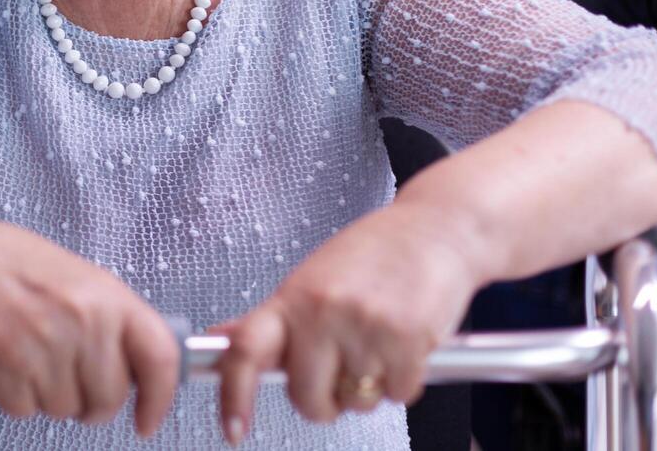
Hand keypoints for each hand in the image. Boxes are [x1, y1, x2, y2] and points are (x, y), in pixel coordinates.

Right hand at [0, 216, 181, 435]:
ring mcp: (45, 343)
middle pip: (109, 399)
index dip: (160, 399)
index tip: (148, 419)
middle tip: (65, 377)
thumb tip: (140, 364)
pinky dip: (11, 395)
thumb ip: (110, 318)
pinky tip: (3, 360)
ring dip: (45, 394)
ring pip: (64, 409)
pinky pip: (24, 409)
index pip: (160, 358)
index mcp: (107, 294)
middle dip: (88, 401)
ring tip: (26, 354)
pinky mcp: (6, 365)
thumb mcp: (76, 276)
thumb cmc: (4, 261)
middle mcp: (82, 319)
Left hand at [212, 201, 483, 444]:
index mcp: (291, 298)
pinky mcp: (407, 340)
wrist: (434, 229)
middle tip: (338, 375)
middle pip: (306, 398)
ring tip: (378, 344)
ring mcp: (363, 327)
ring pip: (356, 401)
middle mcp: (322, 312)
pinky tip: (404, 345)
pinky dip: (403, 381)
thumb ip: (272, 320)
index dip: (234, 395)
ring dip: (369, 387)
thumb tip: (222, 341)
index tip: (233, 428)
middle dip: (323, 401)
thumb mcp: (312, 280)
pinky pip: (398, 395)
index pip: (245, 351)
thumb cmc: (373, 253)